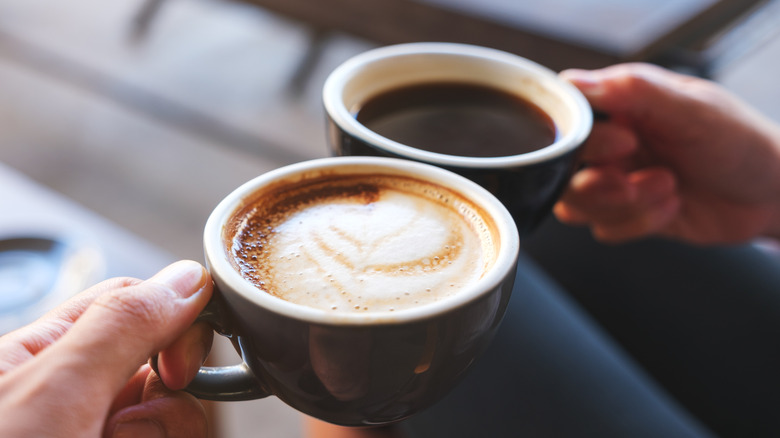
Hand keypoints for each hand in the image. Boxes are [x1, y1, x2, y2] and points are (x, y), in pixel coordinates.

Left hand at [0, 260, 213, 437]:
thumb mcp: (56, 393)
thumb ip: (124, 326)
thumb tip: (191, 277)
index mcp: (42, 353)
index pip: (133, 302)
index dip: (175, 325)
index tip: (179, 369)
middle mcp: (70, 394)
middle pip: (162, 364)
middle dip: (169, 395)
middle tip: (128, 429)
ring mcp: (94, 429)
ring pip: (172, 415)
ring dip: (163, 433)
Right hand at [555, 63, 779, 243]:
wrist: (769, 196)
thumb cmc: (739, 142)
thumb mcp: (692, 109)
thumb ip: (635, 91)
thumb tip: (575, 81)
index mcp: (619, 106)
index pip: (566, 118)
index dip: (583, 139)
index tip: (624, 143)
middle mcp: (609, 143)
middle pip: (560, 169)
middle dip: (599, 183)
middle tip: (633, 180)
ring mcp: (613, 180)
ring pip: (574, 204)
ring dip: (623, 205)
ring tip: (667, 188)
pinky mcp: (624, 214)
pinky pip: (603, 229)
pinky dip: (639, 224)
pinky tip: (672, 207)